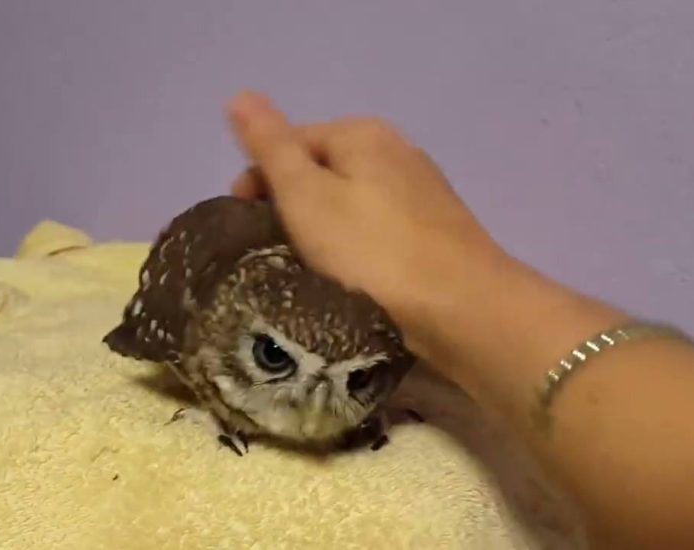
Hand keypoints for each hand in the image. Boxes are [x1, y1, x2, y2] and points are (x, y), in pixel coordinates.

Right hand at [226, 91, 507, 354]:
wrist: (462, 310)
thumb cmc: (372, 251)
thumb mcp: (306, 195)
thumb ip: (271, 146)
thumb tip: (240, 95)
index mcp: (361, 134)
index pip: (289, 143)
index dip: (256, 181)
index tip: (241, 227)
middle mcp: (396, 152)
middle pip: (320, 173)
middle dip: (288, 208)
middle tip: (271, 255)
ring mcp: (421, 193)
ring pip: (348, 205)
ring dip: (319, 233)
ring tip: (306, 273)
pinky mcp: (434, 233)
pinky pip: (376, 233)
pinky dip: (353, 250)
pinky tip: (349, 281)